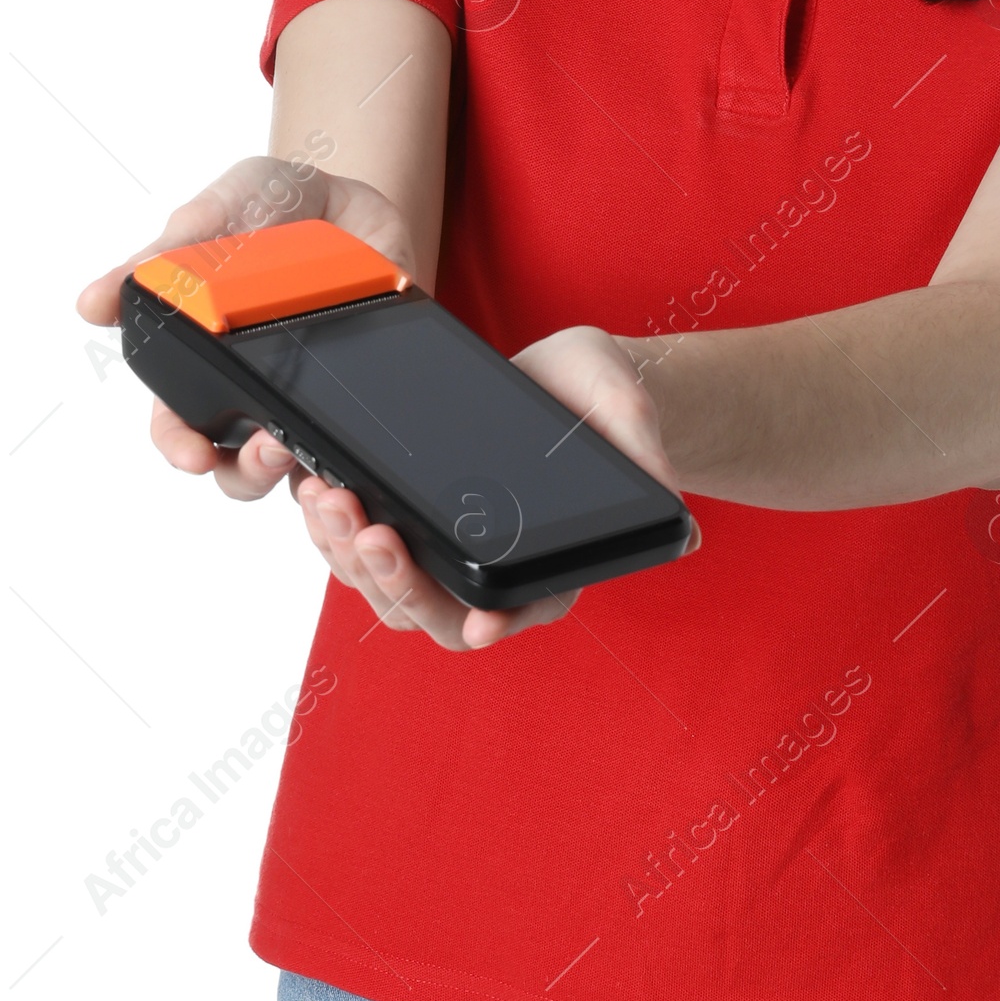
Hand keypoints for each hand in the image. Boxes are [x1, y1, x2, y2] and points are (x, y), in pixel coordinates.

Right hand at [74, 154, 415, 504]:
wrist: (352, 195)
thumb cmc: (269, 205)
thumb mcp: (210, 218)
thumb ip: (158, 260)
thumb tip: (90, 305)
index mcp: (204, 359)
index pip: (178, 425)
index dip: (179, 446)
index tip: (192, 454)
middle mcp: (254, 388)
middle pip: (238, 466)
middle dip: (246, 471)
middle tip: (266, 448)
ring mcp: (310, 394)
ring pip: (298, 471)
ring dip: (300, 475)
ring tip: (304, 444)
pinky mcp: (361, 391)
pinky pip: (358, 445)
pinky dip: (356, 458)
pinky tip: (357, 450)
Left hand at [291, 324, 699, 652]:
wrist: (560, 374)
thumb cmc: (599, 399)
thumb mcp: (625, 412)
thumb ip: (645, 459)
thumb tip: (685, 533)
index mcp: (548, 564)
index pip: (520, 612)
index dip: (496, 626)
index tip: (475, 623)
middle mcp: (490, 573)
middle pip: (432, 611)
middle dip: (390, 578)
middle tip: (365, 525)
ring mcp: (441, 550)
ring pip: (382, 585)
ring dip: (345, 553)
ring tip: (326, 496)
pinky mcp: (404, 519)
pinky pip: (356, 544)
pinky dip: (330, 525)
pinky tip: (313, 482)